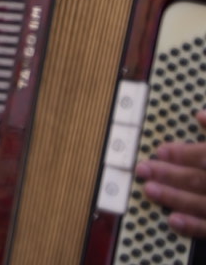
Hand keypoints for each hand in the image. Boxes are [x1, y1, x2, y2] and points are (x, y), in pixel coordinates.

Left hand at [136, 109, 205, 236]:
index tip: (160, 150)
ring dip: (175, 198)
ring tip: (150, 190)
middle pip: (201, 179)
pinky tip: (174, 221)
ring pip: (204, 204)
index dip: (183, 153)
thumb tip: (200, 116)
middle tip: (143, 168)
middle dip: (169, 174)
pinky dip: (194, 226)